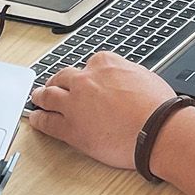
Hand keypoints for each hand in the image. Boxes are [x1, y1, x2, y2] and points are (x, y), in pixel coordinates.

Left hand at [27, 53, 175, 169]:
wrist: (157, 130)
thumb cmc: (158, 107)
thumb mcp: (145, 76)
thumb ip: (127, 75)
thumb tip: (125, 80)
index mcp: (105, 64)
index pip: (88, 64)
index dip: (86, 74)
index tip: (86, 80)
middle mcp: (86, 80)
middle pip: (63, 77)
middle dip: (57, 81)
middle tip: (54, 85)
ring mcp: (74, 104)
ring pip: (49, 96)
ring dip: (41, 96)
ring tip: (38, 98)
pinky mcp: (70, 128)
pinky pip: (47, 122)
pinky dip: (39, 119)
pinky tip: (37, 119)